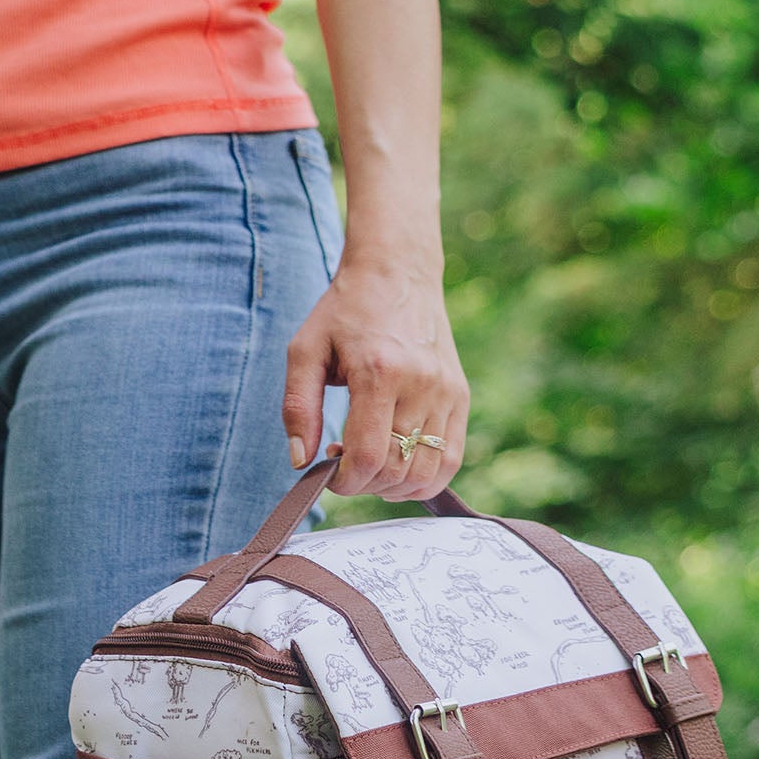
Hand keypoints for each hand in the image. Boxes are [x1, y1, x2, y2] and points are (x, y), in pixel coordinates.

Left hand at [282, 259, 469, 502]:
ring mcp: (447, 392)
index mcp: (379, 372)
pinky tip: (397, 464)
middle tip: (343, 462)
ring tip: (370, 462)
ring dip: (393, 485)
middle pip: (396, 469)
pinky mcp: (460, 395)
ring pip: (427, 472)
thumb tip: (300, 462)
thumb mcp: (305, 350)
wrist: (397, 272)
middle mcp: (421, 385)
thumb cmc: (345, 311)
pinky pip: (451, 458)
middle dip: (364, 483)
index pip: (368, 456)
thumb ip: (298, 408)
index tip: (327, 472)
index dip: (344, 481)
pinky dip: (424, 477)